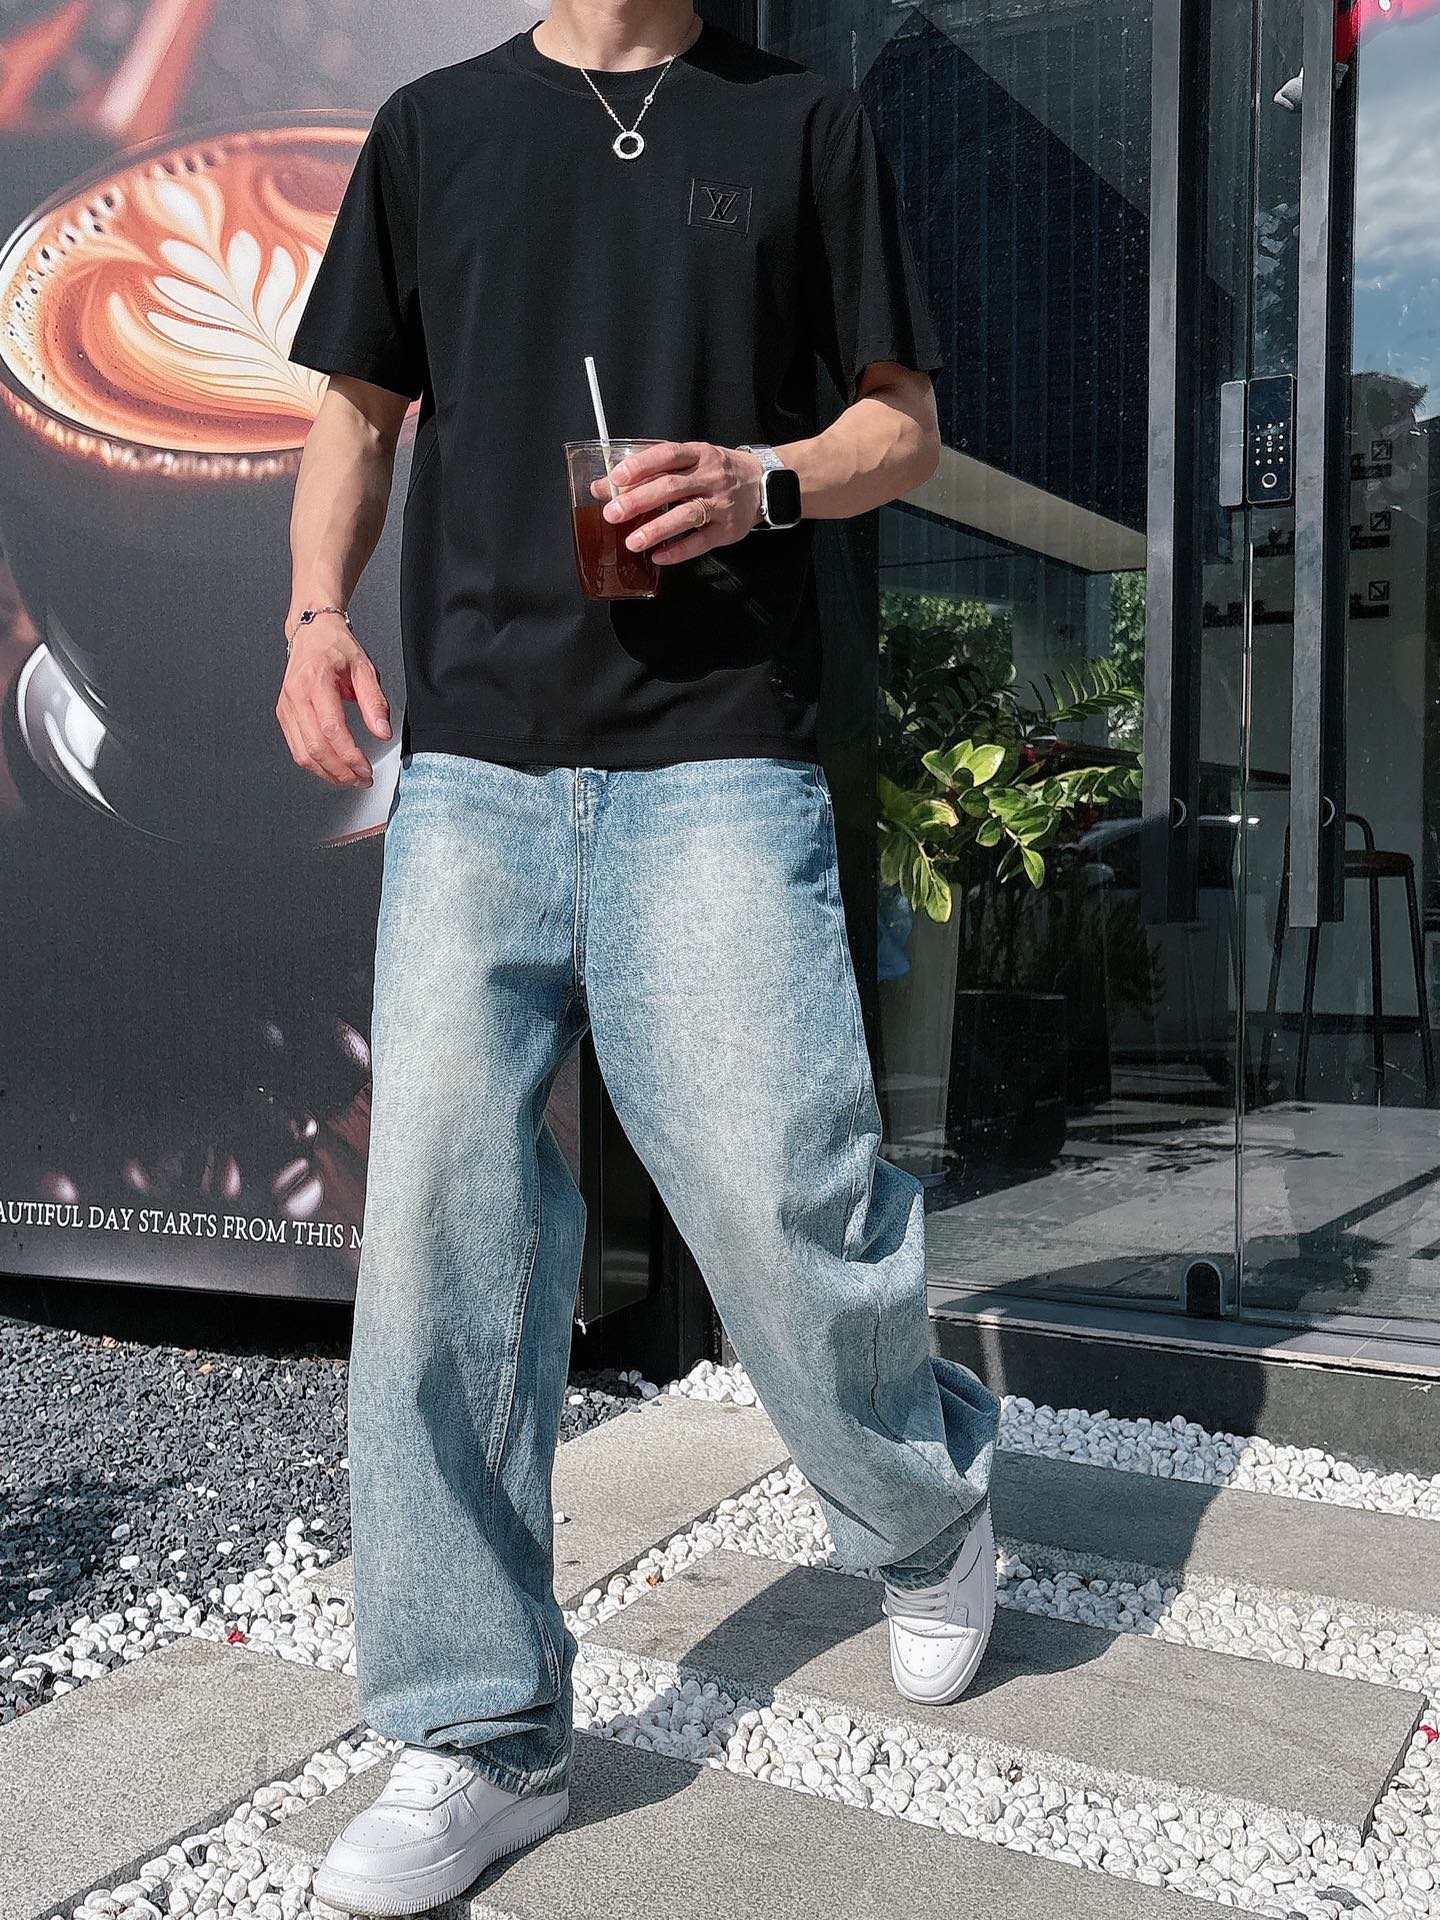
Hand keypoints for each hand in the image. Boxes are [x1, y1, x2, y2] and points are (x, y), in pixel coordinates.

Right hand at [276, 612, 390, 786]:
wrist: (312, 633)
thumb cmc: (336, 647)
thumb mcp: (365, 668)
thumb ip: (375, 702)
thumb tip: (382, 731)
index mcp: (315, 680)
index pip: (332, 729)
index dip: (350, 755)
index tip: (366, 768)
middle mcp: (295, 695)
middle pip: (315, 747)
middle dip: (340, 771)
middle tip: (361, 779)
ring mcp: (286, 707)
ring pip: (302, 753)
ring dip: (327, 773)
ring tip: (349, 779)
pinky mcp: (284, 715)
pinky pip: (297, 748)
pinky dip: (315, 764)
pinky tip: (333, 769)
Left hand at [590, 441, 764, 565]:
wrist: (763, 483)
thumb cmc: (717, 470)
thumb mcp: (690, 460)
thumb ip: (651, 470)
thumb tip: (605, 485)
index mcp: (698, 454)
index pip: (667, 455)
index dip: (640, 465)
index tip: (616, 478)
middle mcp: (710, 476)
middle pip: (671, 487)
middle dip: (639, 500)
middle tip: (612, 514)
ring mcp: (720, 504)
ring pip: (686, 515)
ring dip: (657, 529)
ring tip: (632, 541)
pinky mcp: (727, 530)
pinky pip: (701, 542)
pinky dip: (678, 551)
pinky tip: (658, 556)